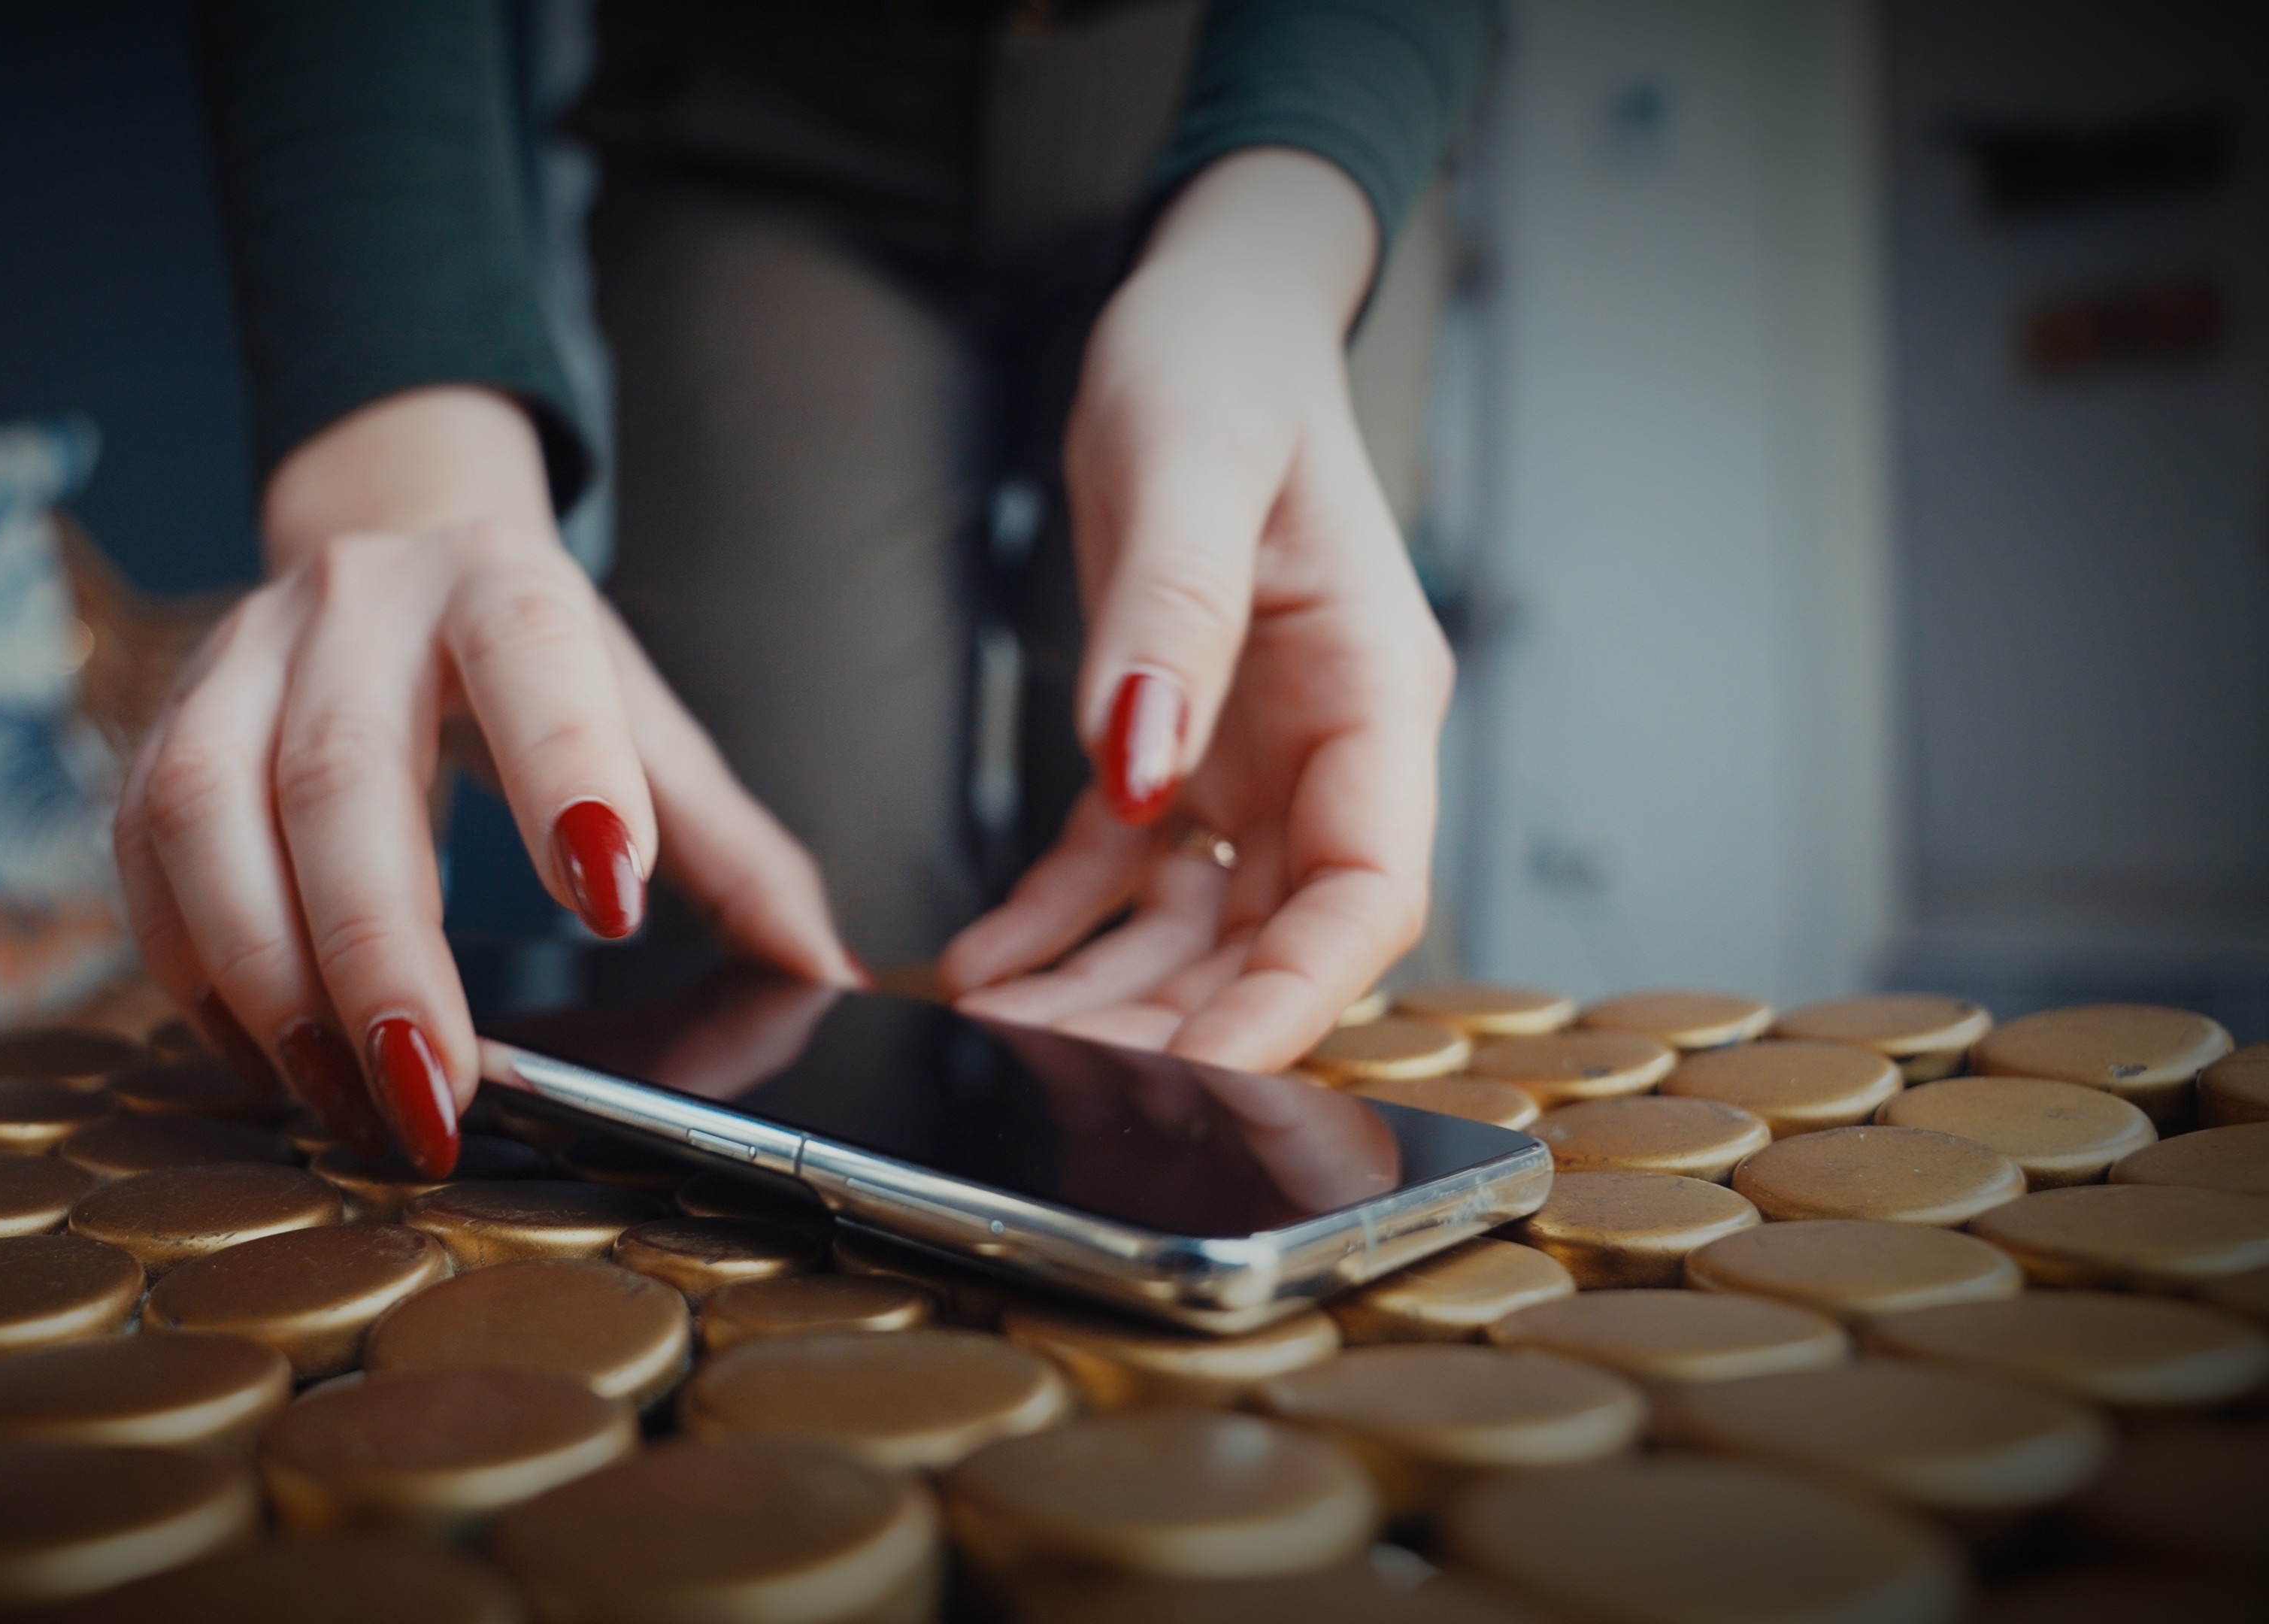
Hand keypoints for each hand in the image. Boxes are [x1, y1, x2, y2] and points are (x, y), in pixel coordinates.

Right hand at [115, 387, 854, 1173]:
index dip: (564, 773)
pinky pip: (144, 858)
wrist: (389, 544)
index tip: (614, 905)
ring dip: (268, 979)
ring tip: (343, 1098)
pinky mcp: (161, 727)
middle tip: (436, 1090)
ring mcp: (238, 659)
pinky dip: (194, 974)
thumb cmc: (531, 665)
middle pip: (341, 772)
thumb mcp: (645, 722)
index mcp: (502, 589)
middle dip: (381, 951)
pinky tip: (267, 1057)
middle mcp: (355, 607)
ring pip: (208, 816)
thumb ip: (733, 851)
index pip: (533, 662)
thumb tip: (826, 974)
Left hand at [941, 150, 1453, 1072]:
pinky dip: (1057, 927)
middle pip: (1274, 942)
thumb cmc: (1222, 367)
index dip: (1292, 1002)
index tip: (1207, 1075)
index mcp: (1373, 694)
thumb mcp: (1187, 471)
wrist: (1206, 316)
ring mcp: (1256, 759)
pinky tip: (987, 965)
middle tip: (1059, 1083)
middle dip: (1176, 1025)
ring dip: (1108, 997)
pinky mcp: (1178, 747)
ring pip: (1196, 930)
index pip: (1365, 895)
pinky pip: (1122, 872)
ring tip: (1001, 1040)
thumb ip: (1171, 622)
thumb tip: (1144, 769)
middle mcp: (1328, 749)